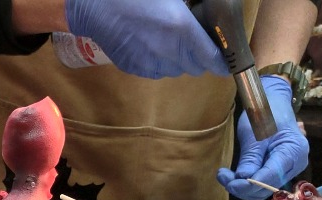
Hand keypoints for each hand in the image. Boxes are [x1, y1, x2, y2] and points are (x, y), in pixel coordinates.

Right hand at [64, 0, 228, 78]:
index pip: (212, 59)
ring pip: (176, 70)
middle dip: (199, 57)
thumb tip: (201, 18)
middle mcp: (169, 53)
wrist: (95, 6)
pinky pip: (156, 71)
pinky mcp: (134, 68)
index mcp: (182, 31)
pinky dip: (160, 62)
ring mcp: (150, 64)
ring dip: (179, 60)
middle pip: (195, 67)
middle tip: (194, 39)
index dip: (222, 61)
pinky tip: (151, 44)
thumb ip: (192, 9)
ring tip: (170, 41)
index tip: (225, 58)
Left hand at [216, 75, 308, 199]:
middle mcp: (295, 164)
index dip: (249, 185)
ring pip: (262, 189)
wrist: (273, 104)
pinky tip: (232, 176)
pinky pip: (261, 183)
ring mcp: (288, 169)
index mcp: (294, 151)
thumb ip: (251, 158)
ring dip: (242, 187)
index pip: (271, 177)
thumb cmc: (265, 113)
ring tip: (224, 175)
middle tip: (222, 176)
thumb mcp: (255, 133)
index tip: (230, 182)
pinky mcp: (278, 172)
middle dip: (243, 187)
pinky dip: (245, 183)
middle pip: (267, 187)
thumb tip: (243, 180)